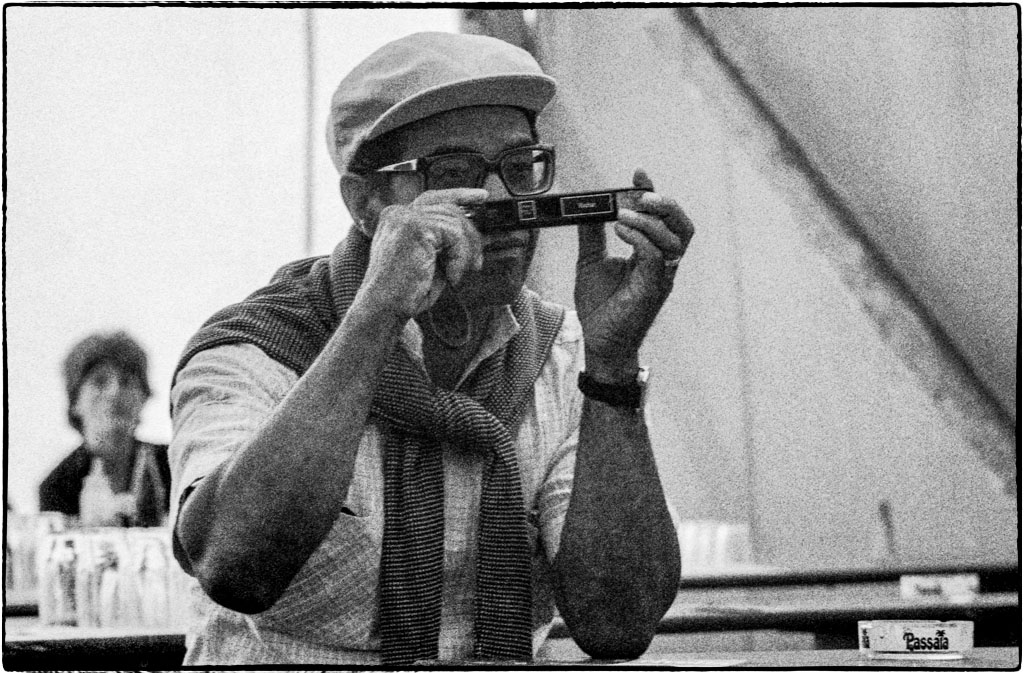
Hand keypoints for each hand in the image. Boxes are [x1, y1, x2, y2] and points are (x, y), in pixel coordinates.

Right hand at [360, 188, 487, 318]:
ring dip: (464, 254)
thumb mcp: (428, 261)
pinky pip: (454, 234)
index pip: (433, 198)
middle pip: (449, 210)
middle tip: (476, 263)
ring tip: (456, 275)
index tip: (482, 197)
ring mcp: (404, 217)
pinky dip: (459, 258)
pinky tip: (450, 276)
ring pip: (455, 223)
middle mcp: (398, 212)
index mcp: (397, 218)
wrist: (384, 308)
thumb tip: (472, 235)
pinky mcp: (415, 227)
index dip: (460, 195)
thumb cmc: (403, 293)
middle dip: (470, 236)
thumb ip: (443, 243)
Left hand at [575, 169, 693, 380]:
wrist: (598, 341)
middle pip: (682, 225)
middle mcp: (663, 263)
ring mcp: (662, 277)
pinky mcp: (653, 290)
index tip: (638, 174)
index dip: (654, 193)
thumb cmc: (600, 306)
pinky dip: (640, 239)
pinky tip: (620, 232)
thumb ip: (591, 235)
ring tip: (622, 214)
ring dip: (650, 220)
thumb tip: (584, 208)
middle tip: (640, 194)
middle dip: (665, 204)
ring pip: (676, 239)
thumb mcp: (590, 261)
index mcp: (652, 254)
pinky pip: (656, 257)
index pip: (663, 218)